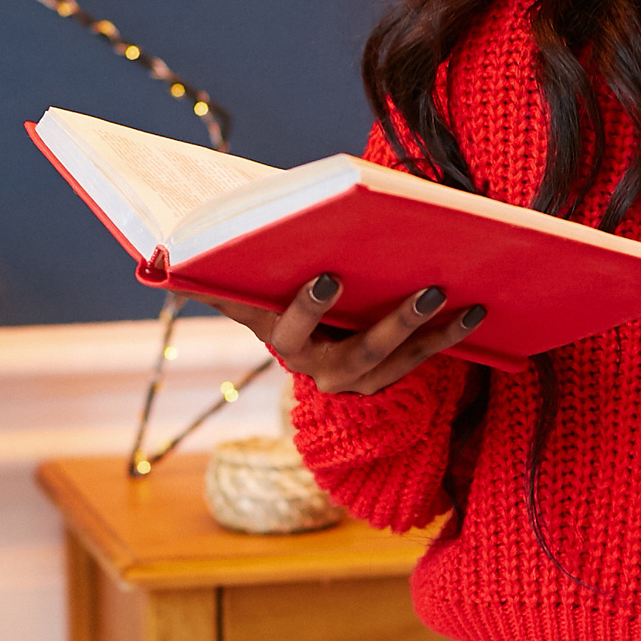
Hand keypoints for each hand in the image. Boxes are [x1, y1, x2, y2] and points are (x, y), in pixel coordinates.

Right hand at [210, 274, 486, 395]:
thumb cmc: (272, 295)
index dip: (306, 308)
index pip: (287, 329)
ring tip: (467, 299)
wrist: (304, 343)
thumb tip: (162, 260)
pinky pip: (422, 359)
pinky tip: (479, 308)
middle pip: (360, 353)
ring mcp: (359, 380)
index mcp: (281, 341)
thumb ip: (217, 280)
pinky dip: (450, 335)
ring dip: (436, 333)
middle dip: (395, 324)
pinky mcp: (388, 379)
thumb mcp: (246, 291)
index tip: (329, 276)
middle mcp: (321, 370)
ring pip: (400, 361)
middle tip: (428, 290)